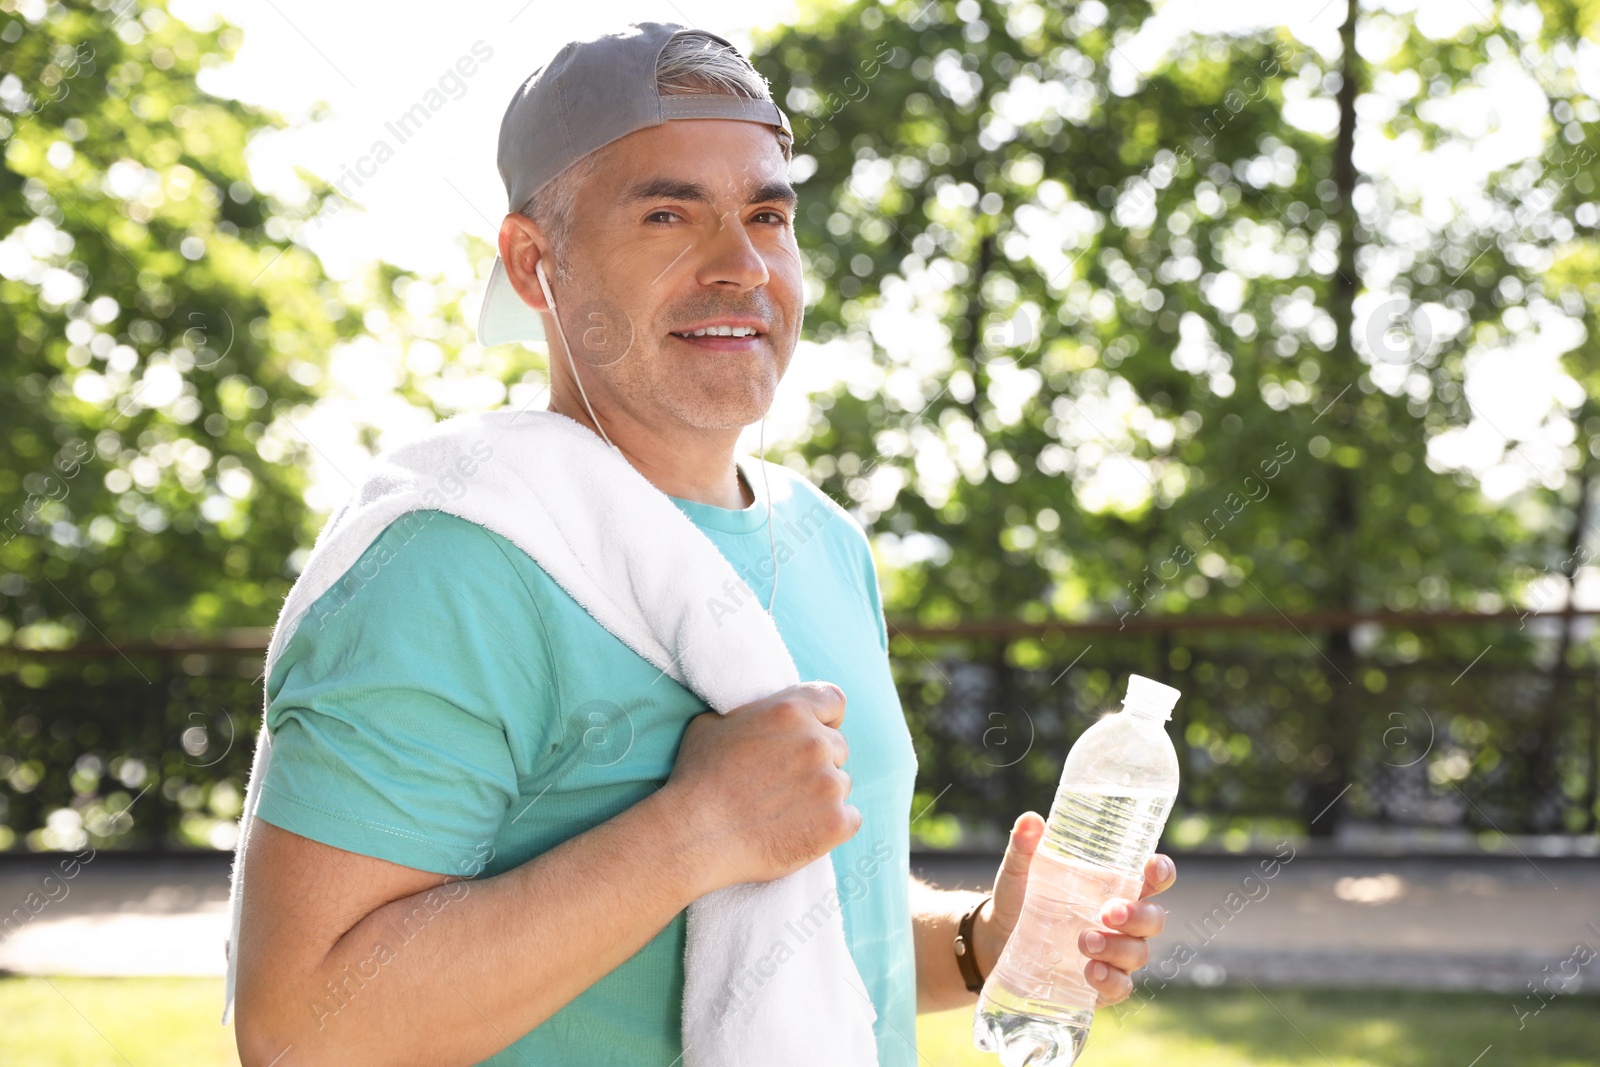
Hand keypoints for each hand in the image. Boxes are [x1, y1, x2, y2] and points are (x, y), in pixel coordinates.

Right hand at [659, 681, 858, 895]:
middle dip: (818, 762)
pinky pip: (850, 818)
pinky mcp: (835, 822)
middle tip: (787, 783)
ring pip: (842, 784)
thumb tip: (764, 717)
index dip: (826, 718)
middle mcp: (816, 742)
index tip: (816, 733)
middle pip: (838, 747)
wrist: (695, 834)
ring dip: (822, 795)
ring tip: (786, 811)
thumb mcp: (715, 723)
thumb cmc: (698, 778)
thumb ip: (754, 713)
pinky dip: (832, 825)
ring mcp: (829, 783)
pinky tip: (802, 829)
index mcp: (791, 711)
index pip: (833, 701)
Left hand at [973, 812, 1175, 1006]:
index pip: (1151, 878)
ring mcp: (1114, 955)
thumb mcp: (1018, 873)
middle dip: (1138, 916)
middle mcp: (1121, 922)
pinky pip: (1121, 987)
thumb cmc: (1019, 900)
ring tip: (1084, 942)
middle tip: (1109, 912)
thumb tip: (1029, 819)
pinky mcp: (1102, 985)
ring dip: (1118, 948)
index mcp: (1112, 888)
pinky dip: (1110, 981)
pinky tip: (1090, 972)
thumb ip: (1024, 848)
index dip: (1161, 871)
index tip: (1153, 867)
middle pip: (1153, 918)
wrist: (995, 942)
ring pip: (1139, 953)